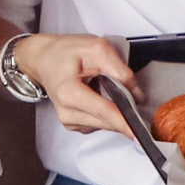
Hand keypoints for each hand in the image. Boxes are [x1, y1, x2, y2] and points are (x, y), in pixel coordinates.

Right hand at [15, 33, 139, 136]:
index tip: (141, 135)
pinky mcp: (74, 125)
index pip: (105, 112)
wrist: (42, 59)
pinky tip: (99, 97)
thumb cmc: (65, 52)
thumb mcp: (96, 48)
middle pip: (108, 122)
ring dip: (115, 112)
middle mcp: (67, 113)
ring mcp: (69, 121)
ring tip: (108, 90)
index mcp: (69, 93)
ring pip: (105, 125)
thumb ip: (119, 70)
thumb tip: (136, 93)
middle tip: (132, 96)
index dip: (125, 122)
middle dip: (125, 113)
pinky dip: (106, 113)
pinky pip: (99, 124)